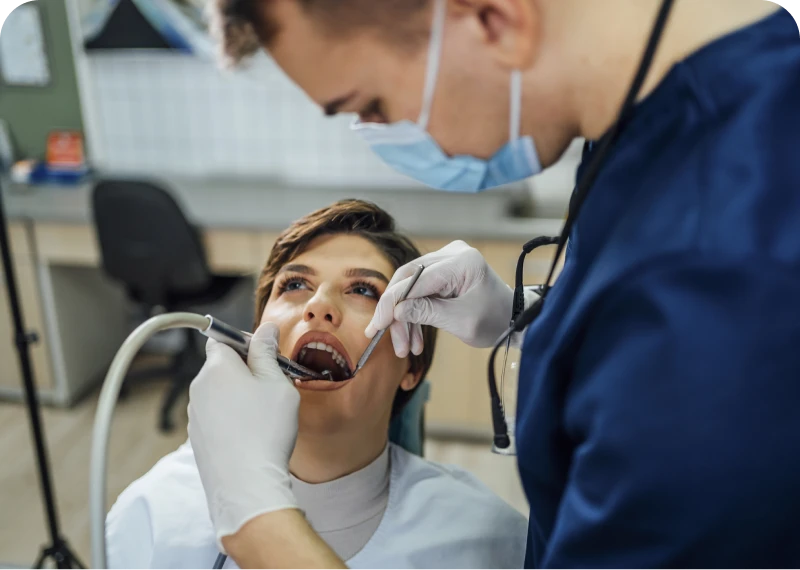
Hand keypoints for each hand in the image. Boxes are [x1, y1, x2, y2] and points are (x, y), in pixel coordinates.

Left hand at [188, 322, 299, 547]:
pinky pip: (216, 416)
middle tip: (272, 387)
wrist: (246, 485)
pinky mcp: (197, 437)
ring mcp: (195, 414)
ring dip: (238, 396)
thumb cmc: (265, 431)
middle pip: (221, 366)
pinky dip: (232, 418)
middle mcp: (199, 388)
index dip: (246, 343)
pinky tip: (252, 435)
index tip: (265, 356)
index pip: (223, 339)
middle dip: (245, 371)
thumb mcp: (277, 383)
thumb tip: (266, 329)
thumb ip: (268, 352)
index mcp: (216, 368)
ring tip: (264, 416)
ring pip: (219, 392)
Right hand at [366, 240, 512, 355]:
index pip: (415, 279)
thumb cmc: (495, 320)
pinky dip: (415, 314)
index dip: (392, 304)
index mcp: (462, 262)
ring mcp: (447, 260)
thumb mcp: (461, 322)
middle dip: (397, 314)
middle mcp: (452, 254)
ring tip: (407, 348)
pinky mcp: (444, 271)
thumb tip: (396, 310)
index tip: (376, 327)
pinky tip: (415, 339)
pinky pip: (419, 290)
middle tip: (392, 342)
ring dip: (405, 319)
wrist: (514, 319)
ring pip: (410, 287)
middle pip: (408, 280)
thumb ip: (427, 312)